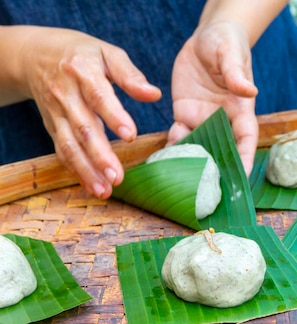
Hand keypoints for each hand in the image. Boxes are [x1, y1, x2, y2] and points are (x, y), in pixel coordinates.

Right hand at [21, 27, 161, 197]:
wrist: (36, 54)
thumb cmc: (82, 54)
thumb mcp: (107, 53)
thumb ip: (130, 74)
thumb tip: (154, 94)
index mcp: (82, 71)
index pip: (98, 96)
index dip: (114, 116)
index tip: (130, 136)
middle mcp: (66, 94)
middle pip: (83, 127)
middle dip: (100, 155)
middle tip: (117, 176)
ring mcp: (56, 113)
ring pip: (69, 145)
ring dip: (86, 170)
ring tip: (105, 190)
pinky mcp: (52, 126)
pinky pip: (62, 151)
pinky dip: (75, 170)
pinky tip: (92, 186)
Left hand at [168, 21, 258, 174]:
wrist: (206, 38)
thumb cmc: (227, 43)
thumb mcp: (231, 54)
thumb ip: (237, 74)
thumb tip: (250, 91)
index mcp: (240, 110)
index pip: (245, 141)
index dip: (243, 161)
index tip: (239, 182)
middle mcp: (222, 120)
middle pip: (221, 152)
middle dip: (215, 174)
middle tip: (205, 195)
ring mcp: (202, 119)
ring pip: (197, 148)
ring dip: (189, 165)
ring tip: (178, 184)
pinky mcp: (183, 113)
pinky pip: (176, 135)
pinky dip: (170, 149)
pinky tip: (161, 161)